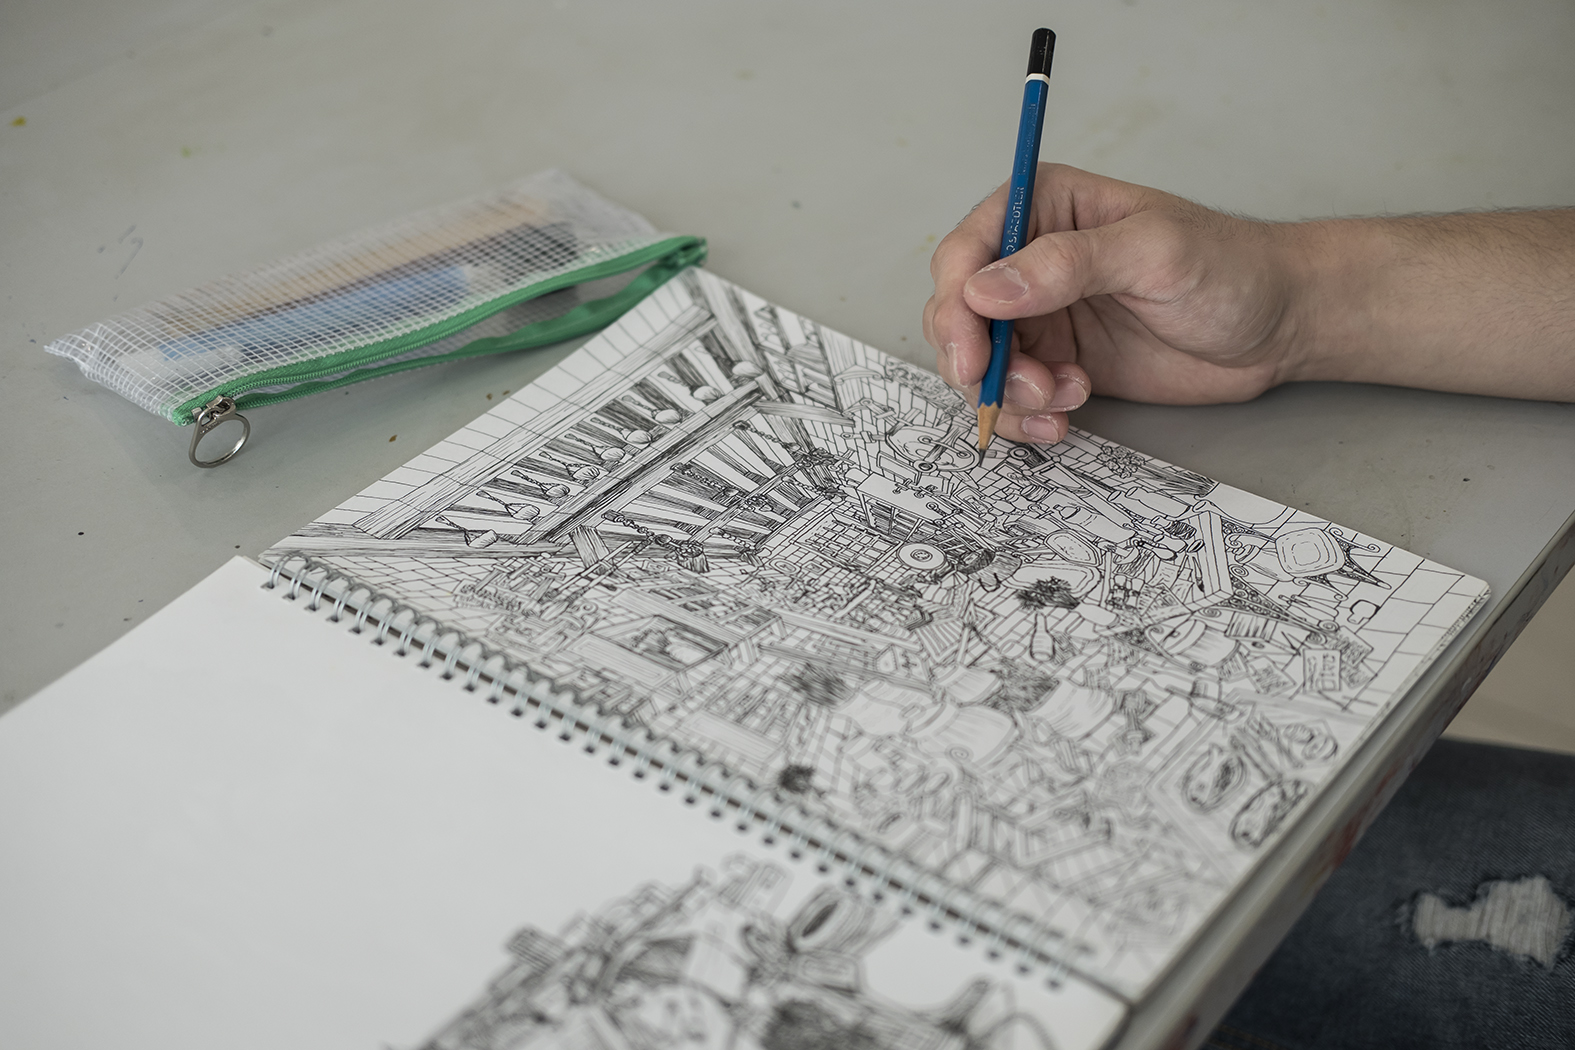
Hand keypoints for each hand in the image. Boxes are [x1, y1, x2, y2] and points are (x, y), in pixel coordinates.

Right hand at [923, 164, 1301, 443]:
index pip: (965, 254)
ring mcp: (1040, 315)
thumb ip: (1068, 264)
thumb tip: (986, 288)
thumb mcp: (1153, 253)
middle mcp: (1028, 260)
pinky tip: (1065, 416)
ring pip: (977, 363)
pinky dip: (1026, 416)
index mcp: (1042, 207)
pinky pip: (1010, 395)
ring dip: (1009, 394)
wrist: (1276, 327)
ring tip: (1064, 399)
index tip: (972, 354)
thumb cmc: (1229, 267)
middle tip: (1027, 390)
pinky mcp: (1056, 361)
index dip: (954, 306)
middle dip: (979, 361)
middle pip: (956, 314)